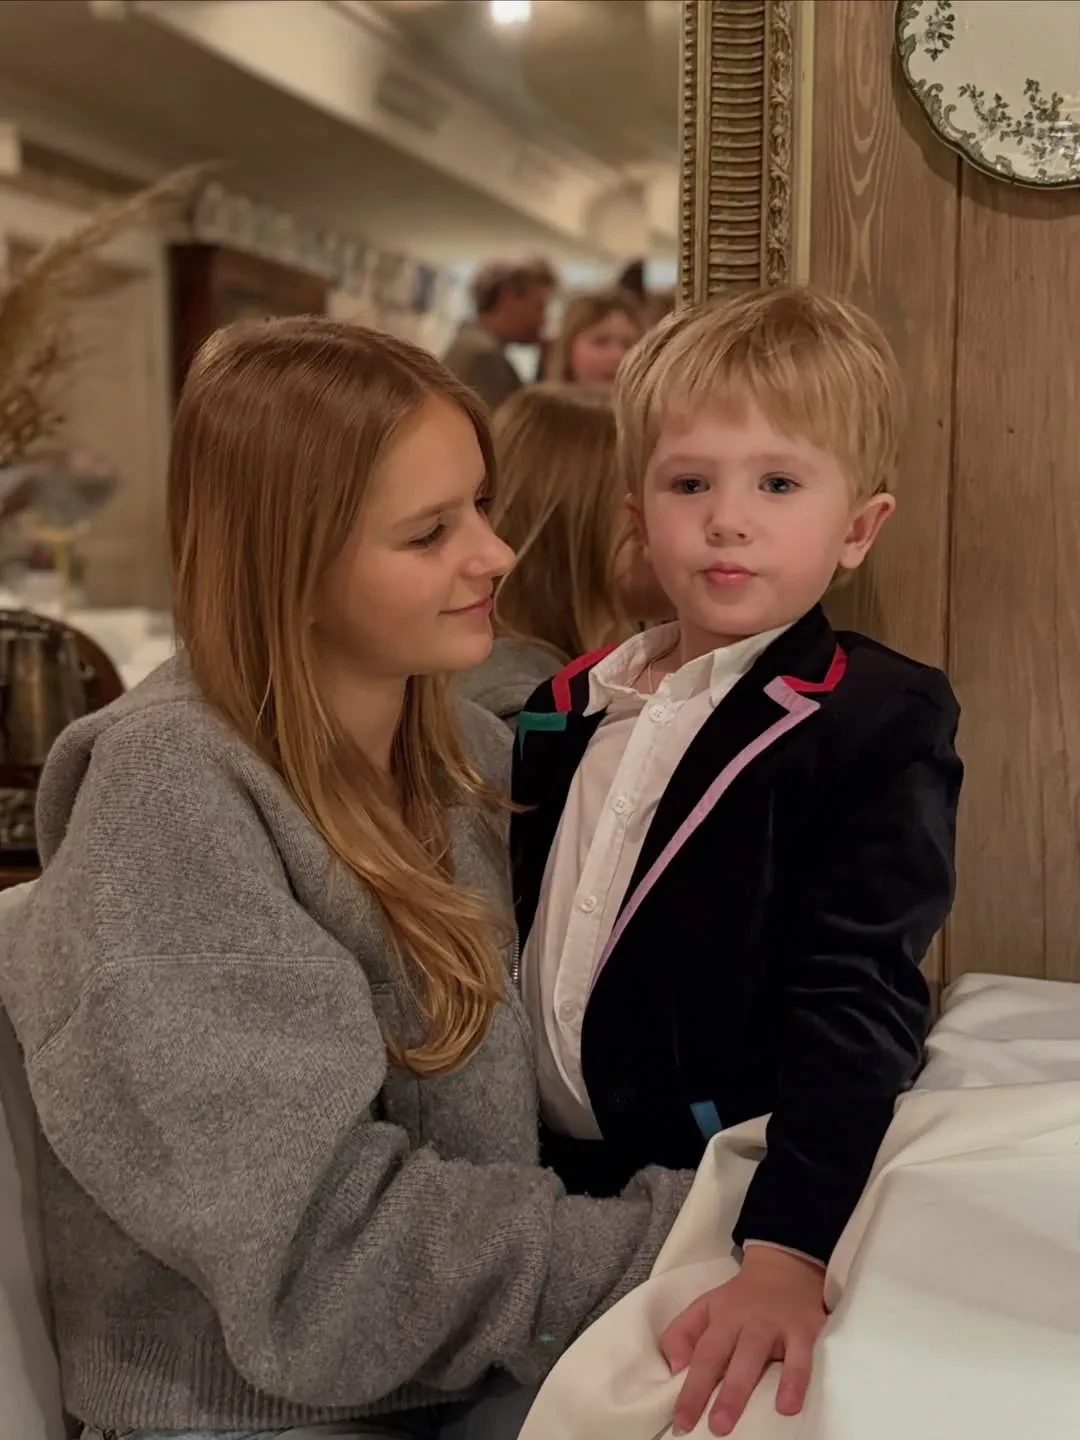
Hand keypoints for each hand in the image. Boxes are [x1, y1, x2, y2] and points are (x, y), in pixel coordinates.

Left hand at [659, 1246, 826, 1435]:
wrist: (784, 1266)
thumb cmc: (741, 1299)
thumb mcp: (706, 1307)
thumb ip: (683, 1334)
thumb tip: (674, 1368)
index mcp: (719, 1318)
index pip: (700, 1354)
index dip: (690, 1389)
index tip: (681, 1421)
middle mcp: (743, 1321)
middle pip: (722, 1354)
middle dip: (715, 1392)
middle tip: (712, 1428)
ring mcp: (773, 1325)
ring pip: (754, 1356)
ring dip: (742, 1389)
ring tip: (735, 1421)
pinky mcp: (803, 1330)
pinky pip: (800, 1357)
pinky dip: (794, 1381)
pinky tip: (788, 1406)